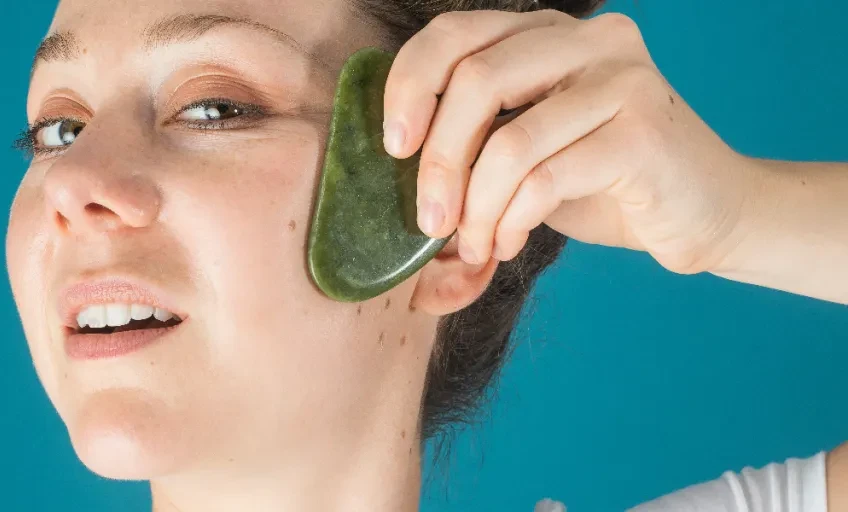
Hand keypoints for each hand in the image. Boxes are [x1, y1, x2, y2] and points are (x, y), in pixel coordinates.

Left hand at [383, 9, 753, 273]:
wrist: (704, 213)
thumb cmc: (601, 183)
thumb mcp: (525, 150)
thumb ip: (472, 142)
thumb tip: (391, 170)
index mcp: (549, 33)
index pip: (455, 33)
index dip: (409, 85)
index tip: (393, 147)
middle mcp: (590, 40)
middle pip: (476, 81)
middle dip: (438, 162)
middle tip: (428, 221)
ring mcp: (625, 80)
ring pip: (509, 142)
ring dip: (475, 208)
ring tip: (473, 244)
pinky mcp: (646, 134)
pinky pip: (546, 179)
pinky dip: (513, 221)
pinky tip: (510, 244)